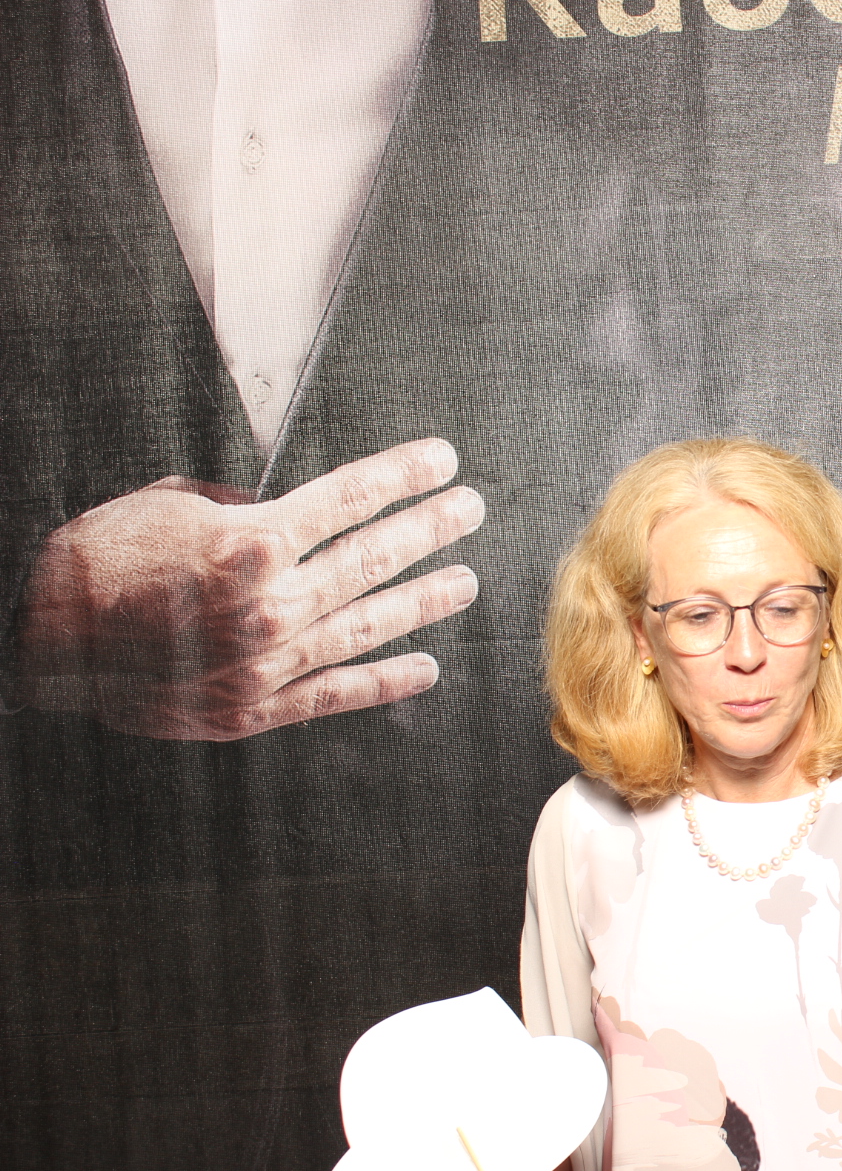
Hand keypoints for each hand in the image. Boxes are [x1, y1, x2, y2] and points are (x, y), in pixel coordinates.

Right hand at [12, 438, 482, 739]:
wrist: (39, 638)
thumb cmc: (97, 563)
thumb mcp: (169, 506)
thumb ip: (242, 508)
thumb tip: (290, 512)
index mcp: (250, 544)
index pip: (349, 500)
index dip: (403, 477)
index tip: (443, 461)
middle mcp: (269, 604)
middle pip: (372, 559)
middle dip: (429, 530)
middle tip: (470, 511)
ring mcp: (266, 662)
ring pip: (368, 626)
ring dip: (424, 602)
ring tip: (465, 583)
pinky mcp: (254, 709)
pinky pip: (336, 694)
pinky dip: (385, 682)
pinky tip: (425, 669)